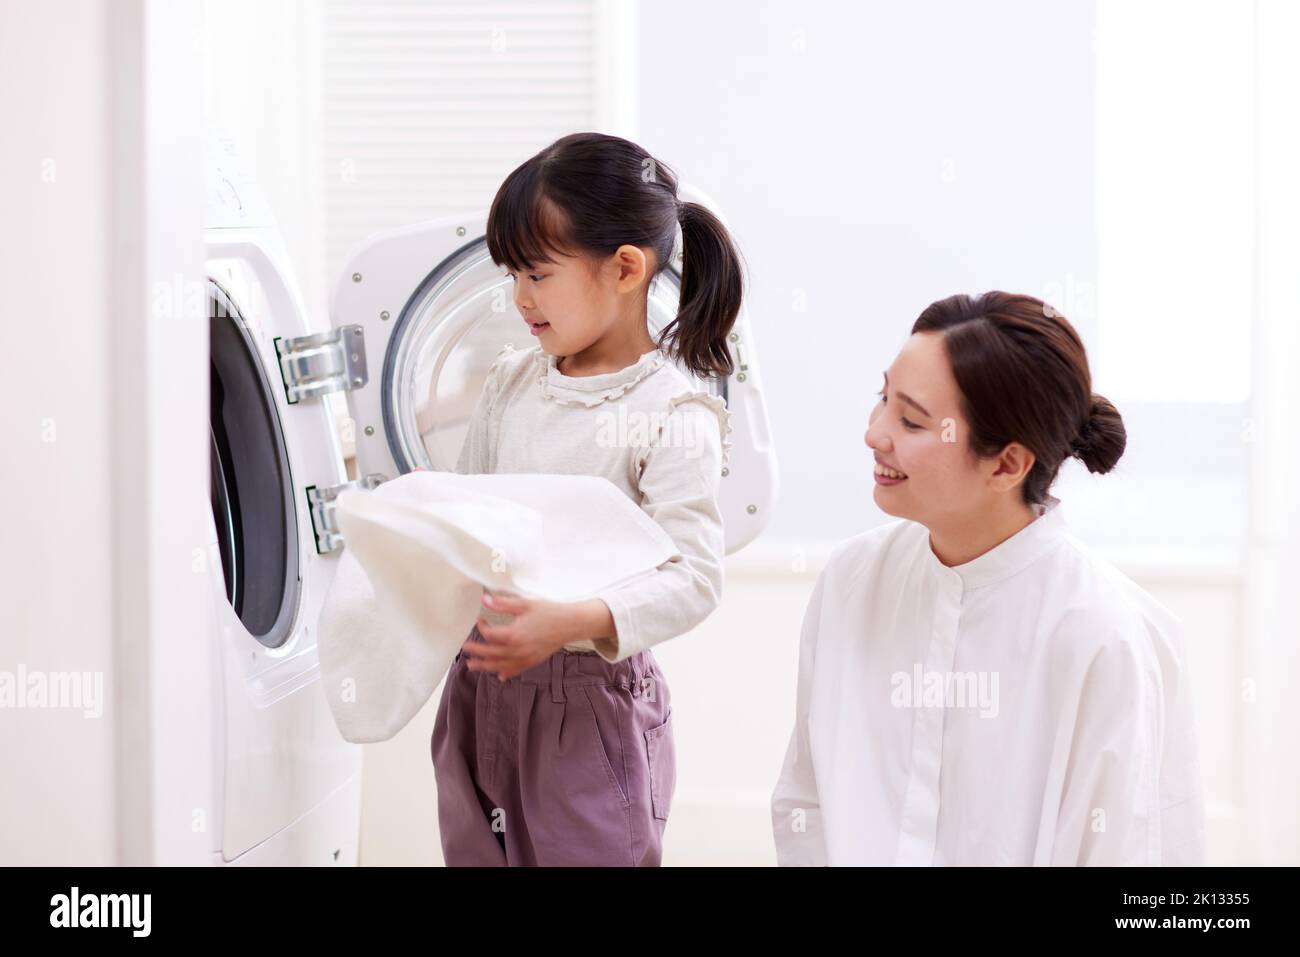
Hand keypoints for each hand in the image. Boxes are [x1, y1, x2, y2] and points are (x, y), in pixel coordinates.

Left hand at [463, 592, 587, 681]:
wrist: (570, 623)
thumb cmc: (549, 612)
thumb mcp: (524, 604)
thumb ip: (503, 604)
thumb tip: (485, 600)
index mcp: (514, 634)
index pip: (490, 635)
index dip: (482, 628)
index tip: (480, 620)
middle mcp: (518, 650)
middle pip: (491, 654)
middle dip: (476, 652)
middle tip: (465, 650)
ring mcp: (526, 658)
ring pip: (501, 665)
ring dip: (485, 666)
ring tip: (473, 666)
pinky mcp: (534, 660)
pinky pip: (517, 669)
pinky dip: (507, 673)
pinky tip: (500, 675)